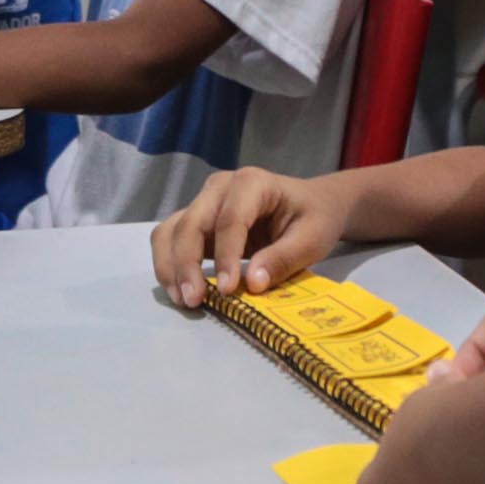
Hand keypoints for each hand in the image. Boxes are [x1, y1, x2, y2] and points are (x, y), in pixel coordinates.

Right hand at [149, 168, 351, 308]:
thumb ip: (283, 259)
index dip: (225, 256)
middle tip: (194, 301)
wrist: (313, 205)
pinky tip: (180, 290)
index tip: (227, 290)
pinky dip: (169, 264)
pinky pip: (170, 238)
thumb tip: (252, 284)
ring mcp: (204, 202)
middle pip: (192, 223)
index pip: (230, 220)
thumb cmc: (315, 217)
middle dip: (187, 264)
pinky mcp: (197, 220)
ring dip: (170, 265)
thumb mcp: (313, 238)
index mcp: (252, 182)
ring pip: (172, 230)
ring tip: (183, 299)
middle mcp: (220, 187)